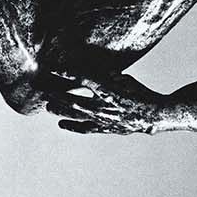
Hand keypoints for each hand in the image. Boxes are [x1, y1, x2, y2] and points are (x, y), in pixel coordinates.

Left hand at [45, 73, 166, 135]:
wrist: (153, 115)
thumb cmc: (141, 93)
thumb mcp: (126, 79)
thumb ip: (108, 76)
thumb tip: (96, 72)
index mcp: (111, 90)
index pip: (86, 80)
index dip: (70, 73)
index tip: (56, 68)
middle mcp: (104, 106)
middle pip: (74, 99)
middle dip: (56, 93)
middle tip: (43, 89)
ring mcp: (103, 119)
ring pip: (77, 114)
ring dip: (60, 110)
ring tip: (47, 106)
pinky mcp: (105, 128)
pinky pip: (86, 128)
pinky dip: (73, 126)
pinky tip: (61, 125)